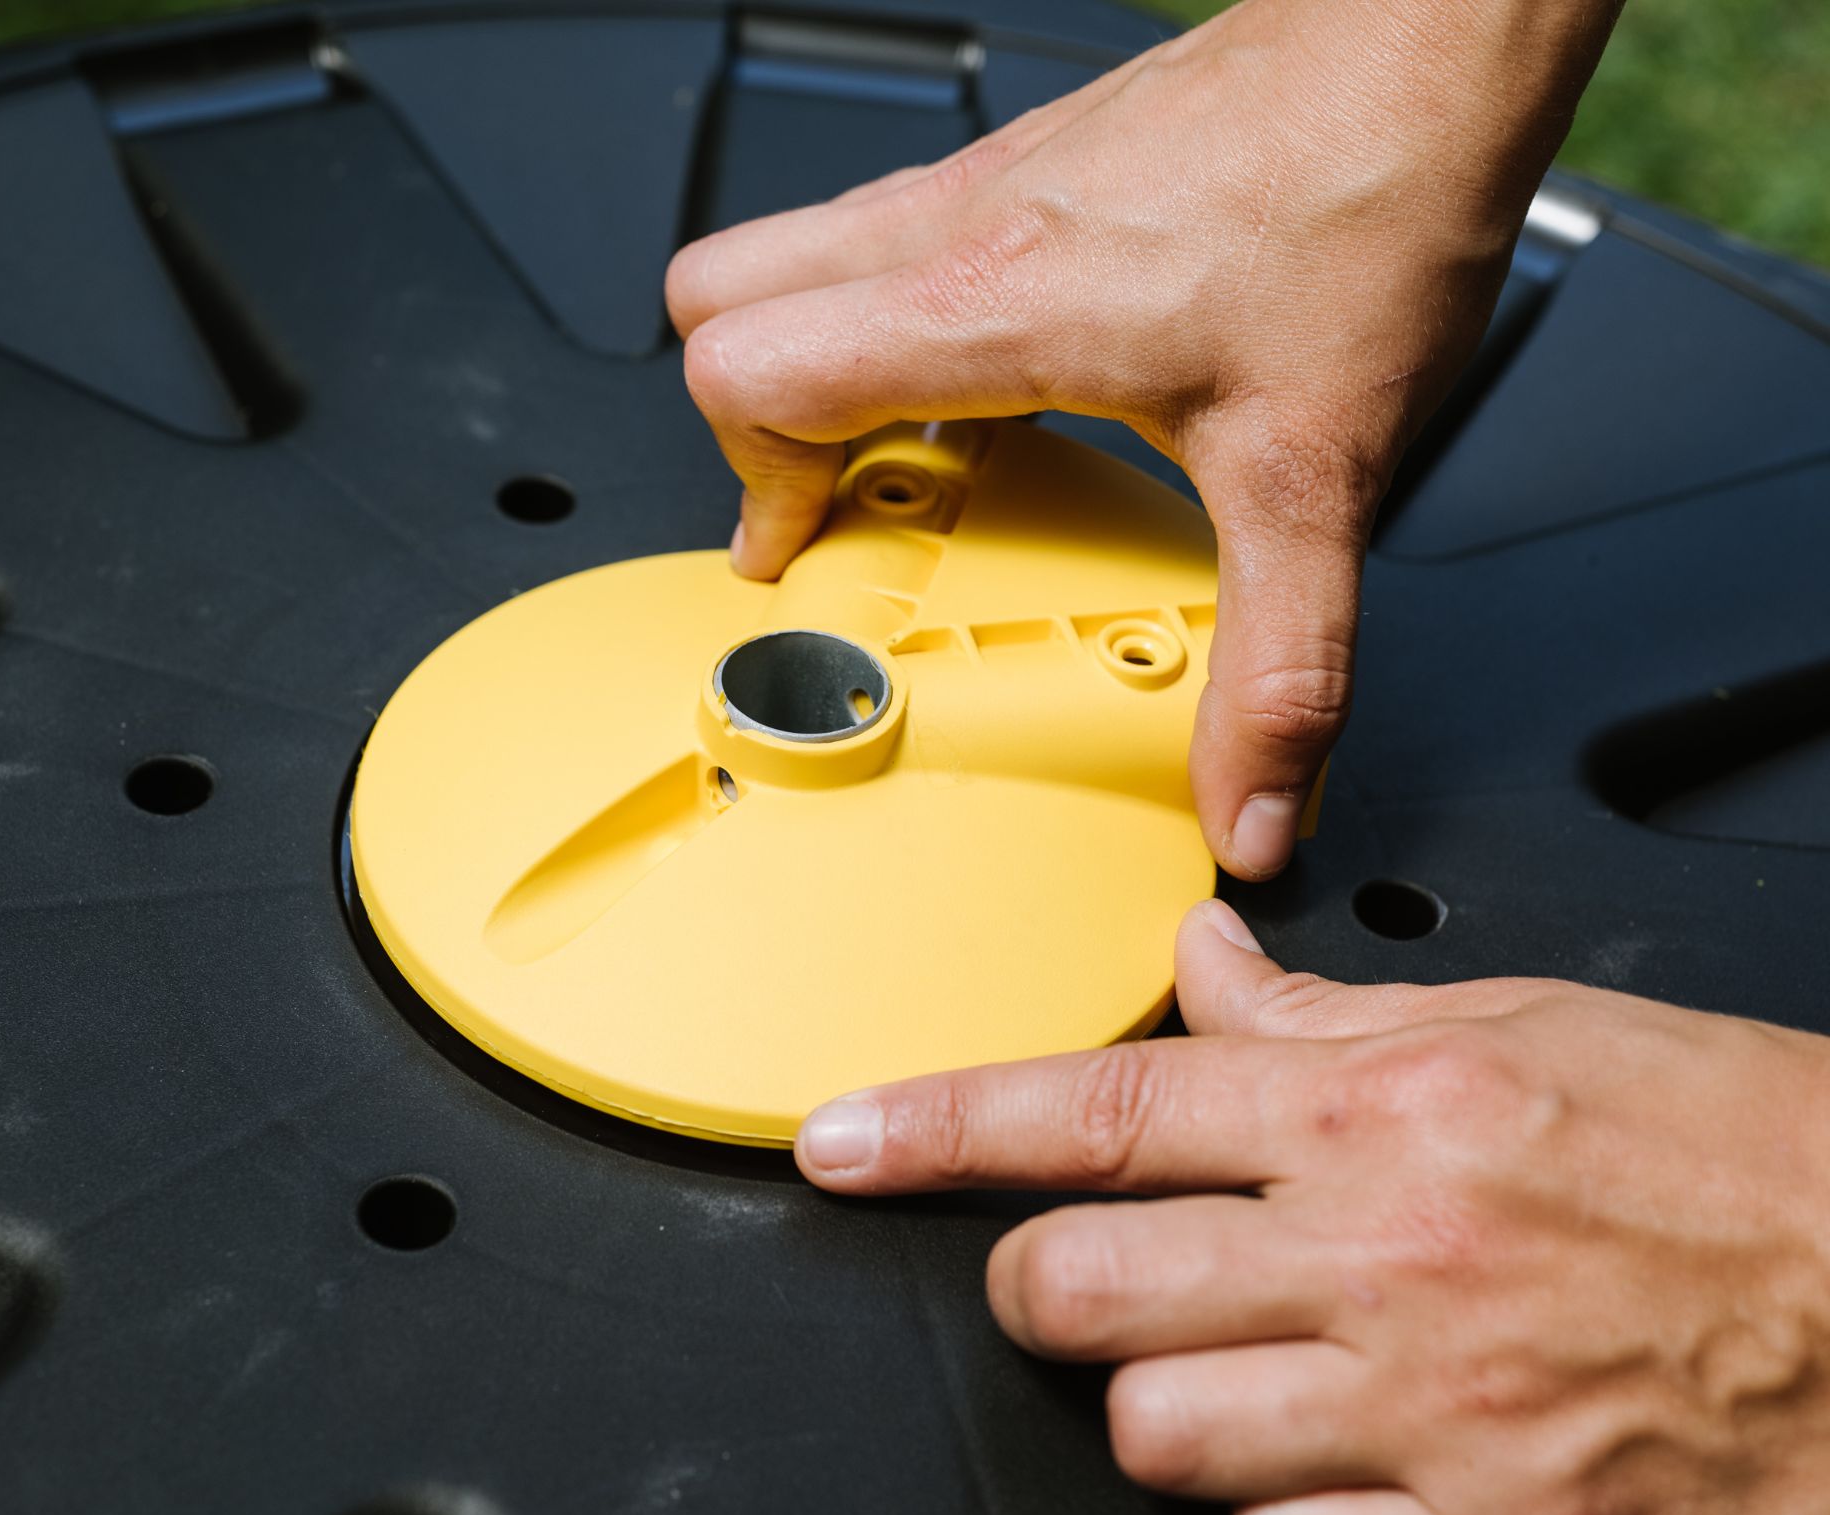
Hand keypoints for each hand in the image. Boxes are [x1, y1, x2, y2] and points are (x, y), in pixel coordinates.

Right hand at [667, 0, 1617, 879]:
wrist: (1429, 48)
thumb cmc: (1368, 193)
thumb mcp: (1319, 472)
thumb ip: (1280, 666)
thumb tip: (1252, 804)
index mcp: (992, 303)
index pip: (747, 370)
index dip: (747, 487)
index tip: (804, 557)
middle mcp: (961, 226)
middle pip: (722, 294)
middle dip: (749, 418)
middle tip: (838, 501)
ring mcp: (987, 182)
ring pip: (799, 258)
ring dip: (819, 365)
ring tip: (916, 457)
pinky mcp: (1033, 166)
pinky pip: (892, 243)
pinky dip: (899, 325)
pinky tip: (1011, 388)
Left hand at [793, 901, 1829, 1514]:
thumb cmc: (1740, 1152)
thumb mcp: (1527, 1029)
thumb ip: (1321, 1015)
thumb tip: (1195, 956)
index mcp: (1383, 1113)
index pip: (1103, 1106)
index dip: (940, 1123)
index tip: (840, 1138)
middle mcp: (1382, 1260)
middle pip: (1080, 1294)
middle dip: (1040, 1291)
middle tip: (1075, 1281)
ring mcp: (1428, 1419)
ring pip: (1156, 1436)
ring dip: (1165, 1408)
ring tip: (1246, 1373)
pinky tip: (1345, 1468)